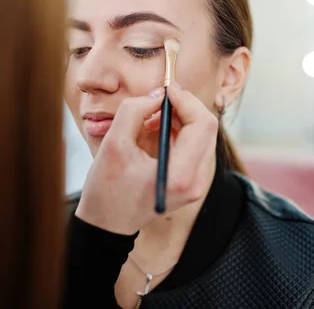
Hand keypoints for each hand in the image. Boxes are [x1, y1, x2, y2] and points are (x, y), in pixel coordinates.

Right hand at [75, 85, 218, 234]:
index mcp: (180, 176)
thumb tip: (158, 94)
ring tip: (150, 118)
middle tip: (159, 99)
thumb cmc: (106, 187)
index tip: (164, 90)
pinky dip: (179, 132)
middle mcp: (196, 182)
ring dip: (181, 118)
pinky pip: (195, 146)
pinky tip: (155, 130)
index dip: (186, 100)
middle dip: (184, 107)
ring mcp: (197, 185)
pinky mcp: (192, 183)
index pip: (202, 125)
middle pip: (207, 128)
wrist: (107, 224)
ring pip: (203, 135)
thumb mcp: (114, 143)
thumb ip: (135, 111)